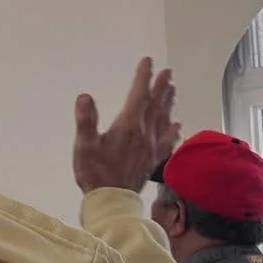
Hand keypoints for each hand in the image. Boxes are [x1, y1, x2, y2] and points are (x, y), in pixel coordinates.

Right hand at [75, 58, 180, 194]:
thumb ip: (85, 120)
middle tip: (168, 72)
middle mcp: (145, 133)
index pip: (138, 95)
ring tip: (173, 89)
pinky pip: (167, 141)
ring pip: (164, 119)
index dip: (143, 77)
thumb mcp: (84, 146)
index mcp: (128, 126)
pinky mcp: (153, 159)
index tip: (148, 61)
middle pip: (156, 105)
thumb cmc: (94, 173)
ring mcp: (152, 147)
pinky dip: (173, 131)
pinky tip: (177, 126)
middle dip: (162, 87)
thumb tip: (85, 96)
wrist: (112, 201)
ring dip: (169, 103)